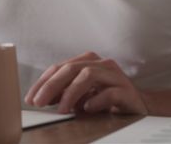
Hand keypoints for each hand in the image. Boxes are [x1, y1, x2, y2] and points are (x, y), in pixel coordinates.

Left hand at [25, 52, 147, 114]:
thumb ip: (65, 93)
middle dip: (52, 86)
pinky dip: (96, 100)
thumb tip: (42, 98)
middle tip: (39, 102)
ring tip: (62, 109)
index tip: (31, 97)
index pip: (60, 67)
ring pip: (88, 75)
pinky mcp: (126, 90)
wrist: (139, 106)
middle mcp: (101, 64)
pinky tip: (87, 109)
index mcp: (88, 61)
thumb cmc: (108, 98)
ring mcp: (114, 75)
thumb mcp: (83, 95)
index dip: (43, 82)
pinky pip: (109, 92)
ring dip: (71, 93)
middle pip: (71, 68)